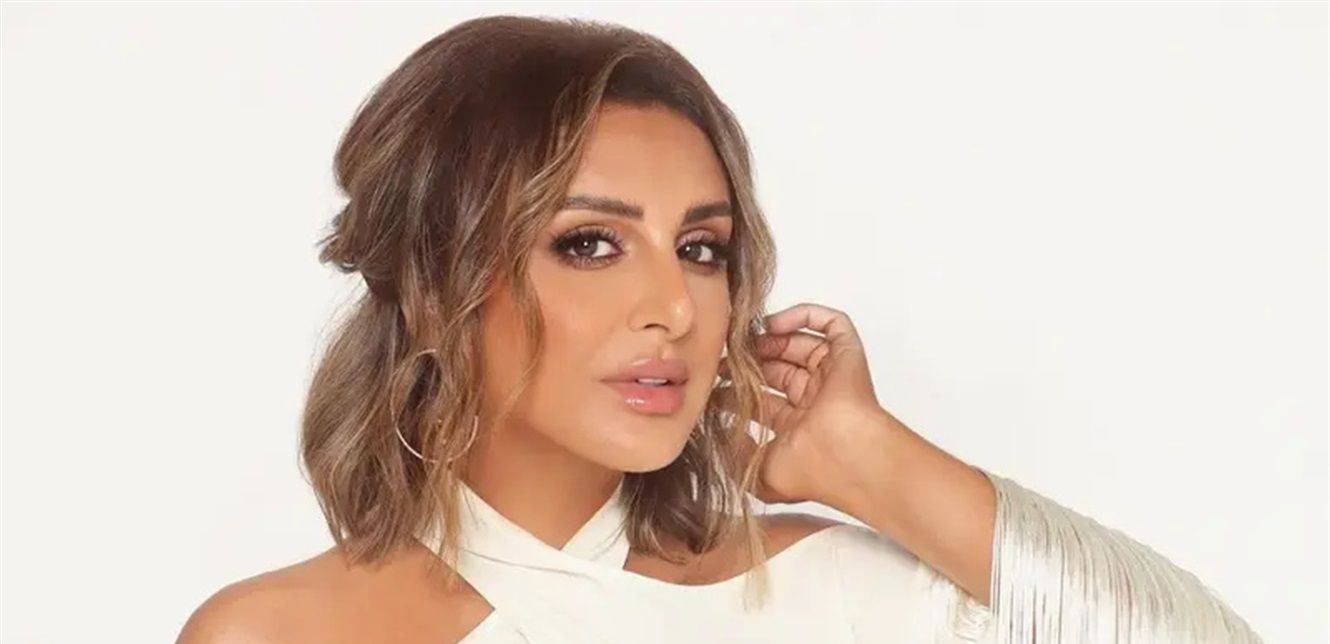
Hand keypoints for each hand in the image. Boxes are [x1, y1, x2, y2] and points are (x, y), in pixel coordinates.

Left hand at [720, 302, 898, 508]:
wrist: (845, 458)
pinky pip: (830, 323)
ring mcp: (831, 376)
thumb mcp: (757, 473)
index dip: (737, 388)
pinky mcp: (847, 355)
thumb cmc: (810, 471)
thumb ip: (734, 454)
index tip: (713, 380)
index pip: (764, 399)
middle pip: (778, 367)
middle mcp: (816, 400)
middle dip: (750, 360)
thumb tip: (717, 434)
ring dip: (770, 338)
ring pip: (798, 344)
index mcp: (799, 427)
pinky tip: (774, 325)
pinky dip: (804, 316)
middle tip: (725, 356)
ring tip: (745, 339)